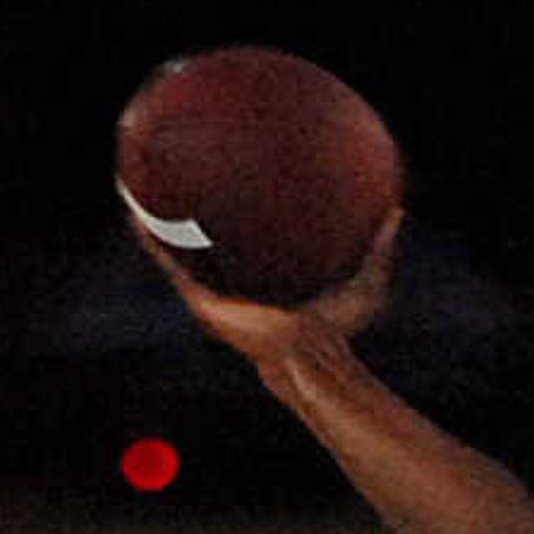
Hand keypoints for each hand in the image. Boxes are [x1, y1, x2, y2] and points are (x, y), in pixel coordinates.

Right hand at [134, 207, 401, 364]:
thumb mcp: (365, 281)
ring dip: (154, 221)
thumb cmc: (338, 331)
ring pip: (174, 251)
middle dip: (185, 213)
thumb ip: (379, 247)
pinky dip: (150, 237)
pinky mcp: (201, 300)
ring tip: (135, 185)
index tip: (223, 183)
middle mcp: (233, 288)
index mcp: (262, 282)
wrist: (308, 359)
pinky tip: (135, 209)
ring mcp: (213, 296)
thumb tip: (398, 209)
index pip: (242, 245)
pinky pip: (168, 262)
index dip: (230, 218)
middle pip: (202, 244)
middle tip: (172, 174)